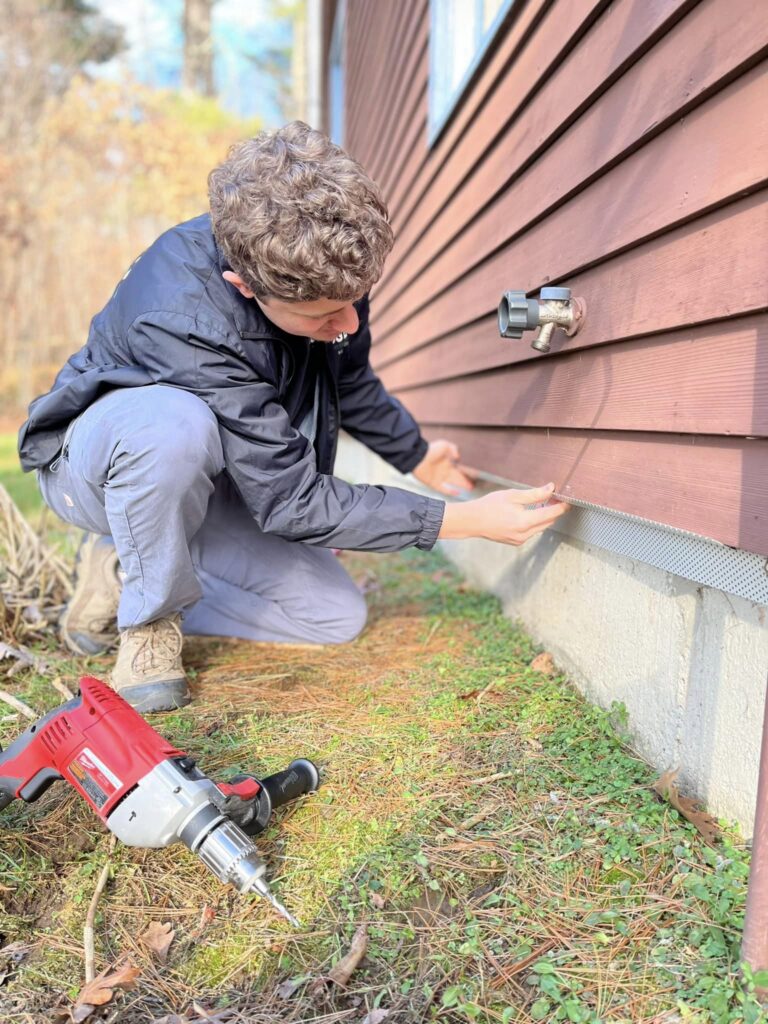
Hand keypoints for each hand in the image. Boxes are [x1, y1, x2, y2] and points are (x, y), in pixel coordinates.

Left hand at [412, 440, 477, 496]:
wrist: (418, 457)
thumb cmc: (431, 450)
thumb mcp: (444, 444)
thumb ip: (453, 448)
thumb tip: (458, 458)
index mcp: (447, 463)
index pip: (458, 470)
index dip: (465, 474)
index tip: (474, 477)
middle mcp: (444, 471)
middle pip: (457, 479)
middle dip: (465, 482)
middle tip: (473, 486)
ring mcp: (439, 478)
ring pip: (453, 484)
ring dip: (461, 486)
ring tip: (470, 490)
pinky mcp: (433, 483)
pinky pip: (443, 489)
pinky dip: (450, 491)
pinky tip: (457, 493)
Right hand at [439, 483, 570, 545]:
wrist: (472, 521)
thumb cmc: (489, 506)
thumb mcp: (513, 496)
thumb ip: (534, 494)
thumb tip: (551, 489)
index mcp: (524, 521)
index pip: (551, 514)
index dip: (561, 506)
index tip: (567, 500)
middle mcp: (524, 534)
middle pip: (548, 522)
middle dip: (553, 510)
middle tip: (554, 498)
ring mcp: (520, 540)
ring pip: (540, 527)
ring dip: (544, 517)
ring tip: (541, 504)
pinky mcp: (516, 542)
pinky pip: (531, 532)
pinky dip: (534, 523)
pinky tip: (527, 513)